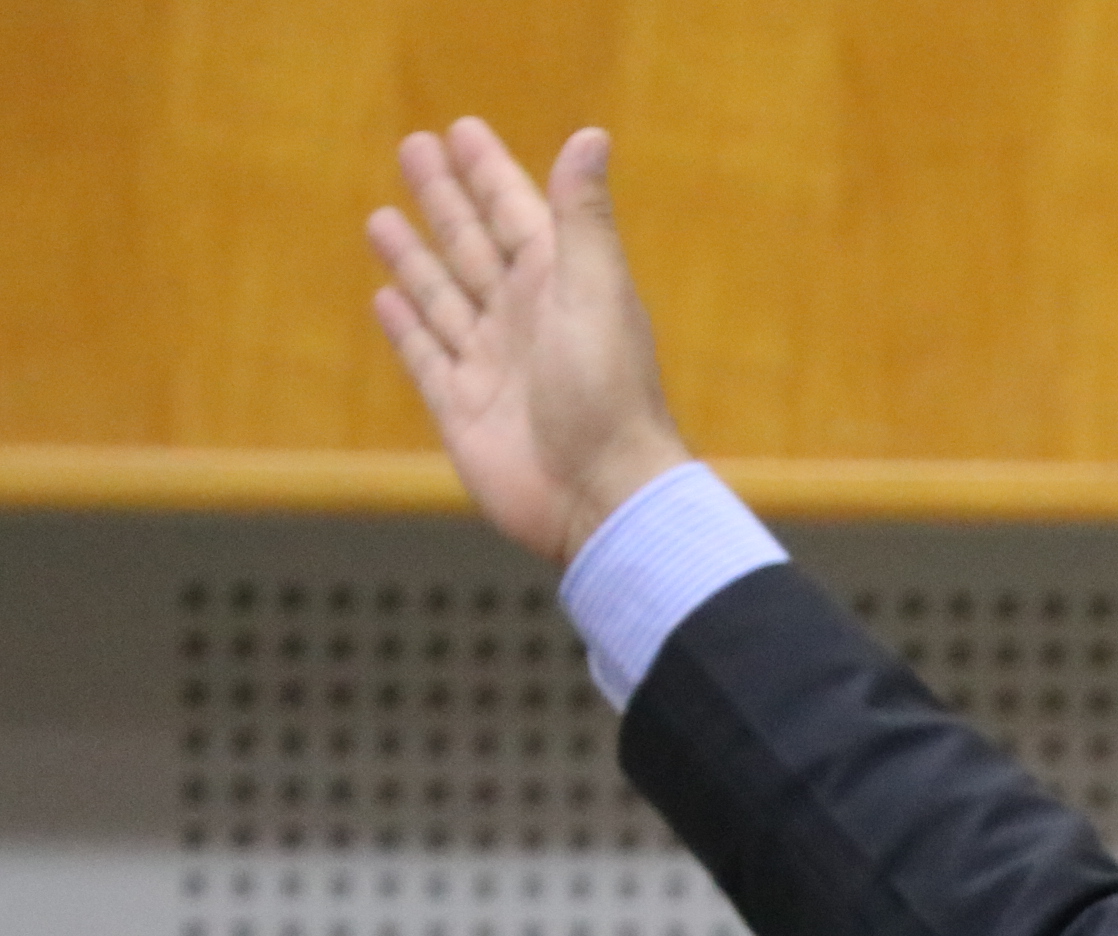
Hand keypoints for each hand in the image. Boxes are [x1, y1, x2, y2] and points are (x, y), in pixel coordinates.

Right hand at [367, 119, 693, 565]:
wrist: (599, 494)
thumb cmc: (607, 391)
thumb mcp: (596, 290)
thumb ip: (583, 217)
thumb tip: (591, 135)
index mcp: (560, 286)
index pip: (517, 213)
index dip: (489, 173)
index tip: (462, 130)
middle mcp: (524, 319)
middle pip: (474, 245)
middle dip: (445, 199)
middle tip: (412, 147)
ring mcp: (491, 365)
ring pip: (443, 295)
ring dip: (416, 256)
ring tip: (381, 217)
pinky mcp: (462, 409)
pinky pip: (426, 356)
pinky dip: (407, 325)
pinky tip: (387, 297)